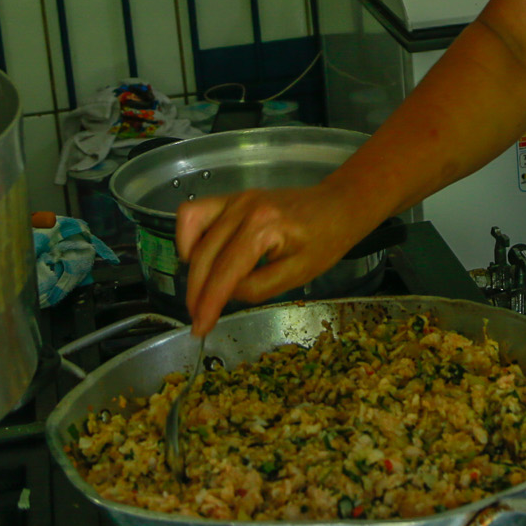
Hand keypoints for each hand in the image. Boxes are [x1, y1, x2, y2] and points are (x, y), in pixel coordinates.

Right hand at [175, 184, 372, 335]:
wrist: (336, 206)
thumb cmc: (324, 242)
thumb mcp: (298, 275)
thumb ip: (259, 288)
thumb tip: (226, 294)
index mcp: (264, 228)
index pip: (225, 271)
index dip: (209, 303)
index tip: (200, 328)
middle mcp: (243, 208)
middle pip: (205, 256)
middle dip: (197, 293)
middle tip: (198, 319)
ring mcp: (234, 198)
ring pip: (192, 232)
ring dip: (191, 267)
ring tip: (201, 291)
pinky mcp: (231, 197)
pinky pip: (194, 213)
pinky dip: (189, 238)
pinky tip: (200, 259)